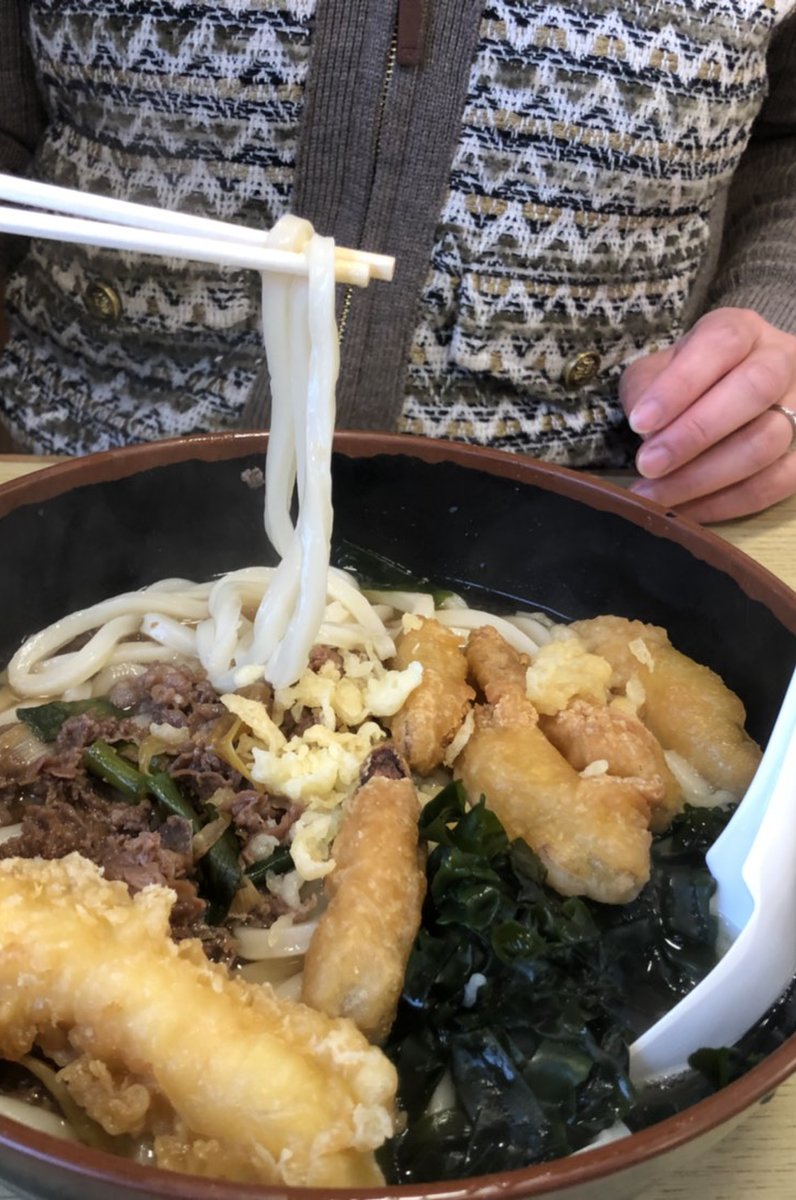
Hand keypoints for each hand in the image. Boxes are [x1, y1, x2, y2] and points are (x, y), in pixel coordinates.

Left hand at [619, 308, 795, 522]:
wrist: (727, 394)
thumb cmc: (686, 383)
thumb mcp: (656, 371)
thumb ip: (646, 390)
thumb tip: (648, 433)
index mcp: (742, 330)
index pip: (720, 344)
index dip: (680, 384)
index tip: (639, 422)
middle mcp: (782, 360)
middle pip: (755, 389)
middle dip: (695, 434)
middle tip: (648, 464)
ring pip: (767, 442)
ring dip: (705, 477)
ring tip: (655, 496)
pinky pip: (776, 483)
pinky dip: (727, 503)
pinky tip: (686, 511)